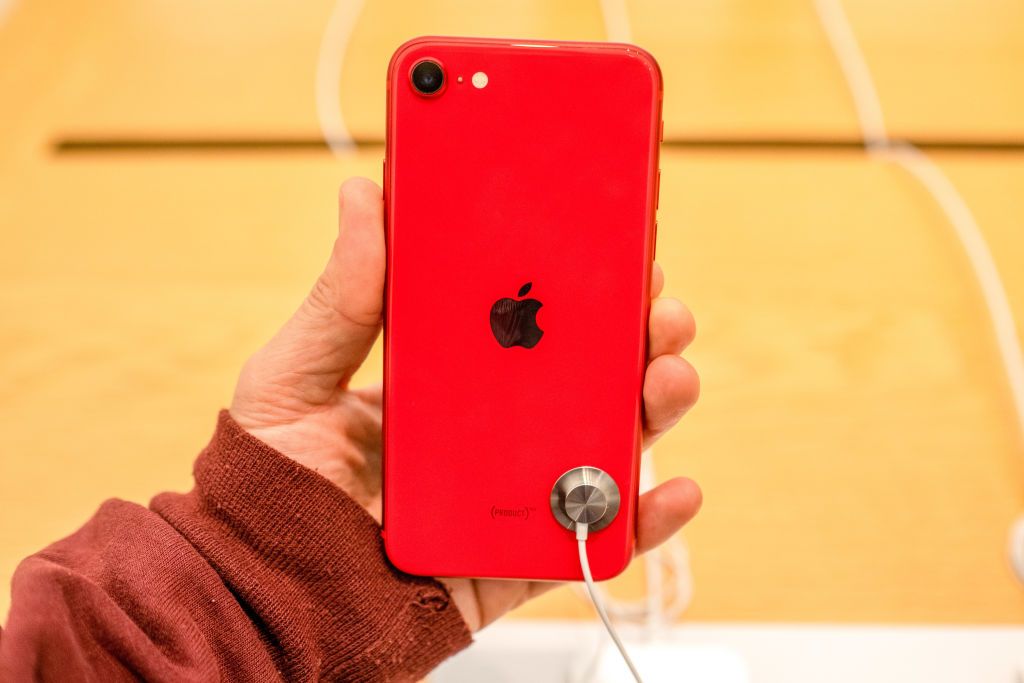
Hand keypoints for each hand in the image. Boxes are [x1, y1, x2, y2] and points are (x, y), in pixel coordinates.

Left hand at [230, 178, 700, 630]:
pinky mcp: (519, 560)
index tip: (615, 243)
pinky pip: (593, 540)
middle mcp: (492, 435)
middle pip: (585, 379)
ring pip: (604, 447)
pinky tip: (672, 488)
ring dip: (655, 407)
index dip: (580, 286)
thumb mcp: (295, 375)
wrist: (266, 595)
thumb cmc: (268, 485)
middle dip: (636, 336)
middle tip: (657, 302)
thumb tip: (363, 193)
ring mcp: (511, 497)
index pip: (529, 325)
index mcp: (448, 384)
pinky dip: (643, 520)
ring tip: (669, 375)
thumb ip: (340, 298)